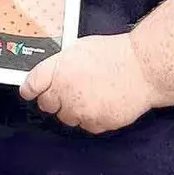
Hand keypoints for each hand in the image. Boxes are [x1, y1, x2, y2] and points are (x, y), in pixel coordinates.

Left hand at [19, 34, 156, 133]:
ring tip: (91, 96)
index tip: (30, 92)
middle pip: (47, 105)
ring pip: (66, 118)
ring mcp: (80, 110)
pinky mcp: (96, 124)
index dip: (30, 89)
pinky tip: (103, 104)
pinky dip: (92, 118)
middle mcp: (65, 92)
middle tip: (69, 91)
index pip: (31, 85)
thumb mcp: (80, 48)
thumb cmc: (115, 54)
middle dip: (55, 99)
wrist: (143, 69)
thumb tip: (51, 74)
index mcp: (58, 70)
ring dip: (74, 110)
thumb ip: (61, 64)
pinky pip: (86, 125)